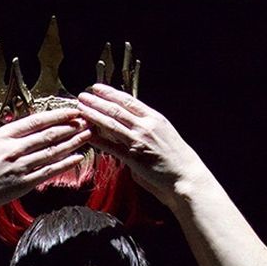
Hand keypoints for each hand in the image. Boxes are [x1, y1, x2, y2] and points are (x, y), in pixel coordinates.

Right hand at [0, 109, 91, 211]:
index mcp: (4, 135)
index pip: (37, 121)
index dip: (57, 115)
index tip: (71, 110)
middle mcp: (15, 149)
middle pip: (49, 135)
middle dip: (70, 127)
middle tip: (86, 120)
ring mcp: (20, 166)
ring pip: (52, 152)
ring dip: (72, 143)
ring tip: (87, 136)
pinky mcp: (23, 183)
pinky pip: (48, 172)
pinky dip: (65, 164)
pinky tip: (77, 158)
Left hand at [77, 84, 204, 207]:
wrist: (185, 177)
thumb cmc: (175, 159)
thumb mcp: (163, 134)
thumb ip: (144, 129)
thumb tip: (129, 128)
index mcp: (154, 117)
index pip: (128, 100)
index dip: (110, 93)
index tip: (97, 88)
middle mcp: (146, 126)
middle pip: (116, 109)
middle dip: (97, 101)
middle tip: (82, 95)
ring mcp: (139, 141)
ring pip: (111, 123)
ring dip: (93, 115)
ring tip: (80, 108)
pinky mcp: (133, 158)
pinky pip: (111, 146)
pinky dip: (97, 139)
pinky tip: (86, 134)